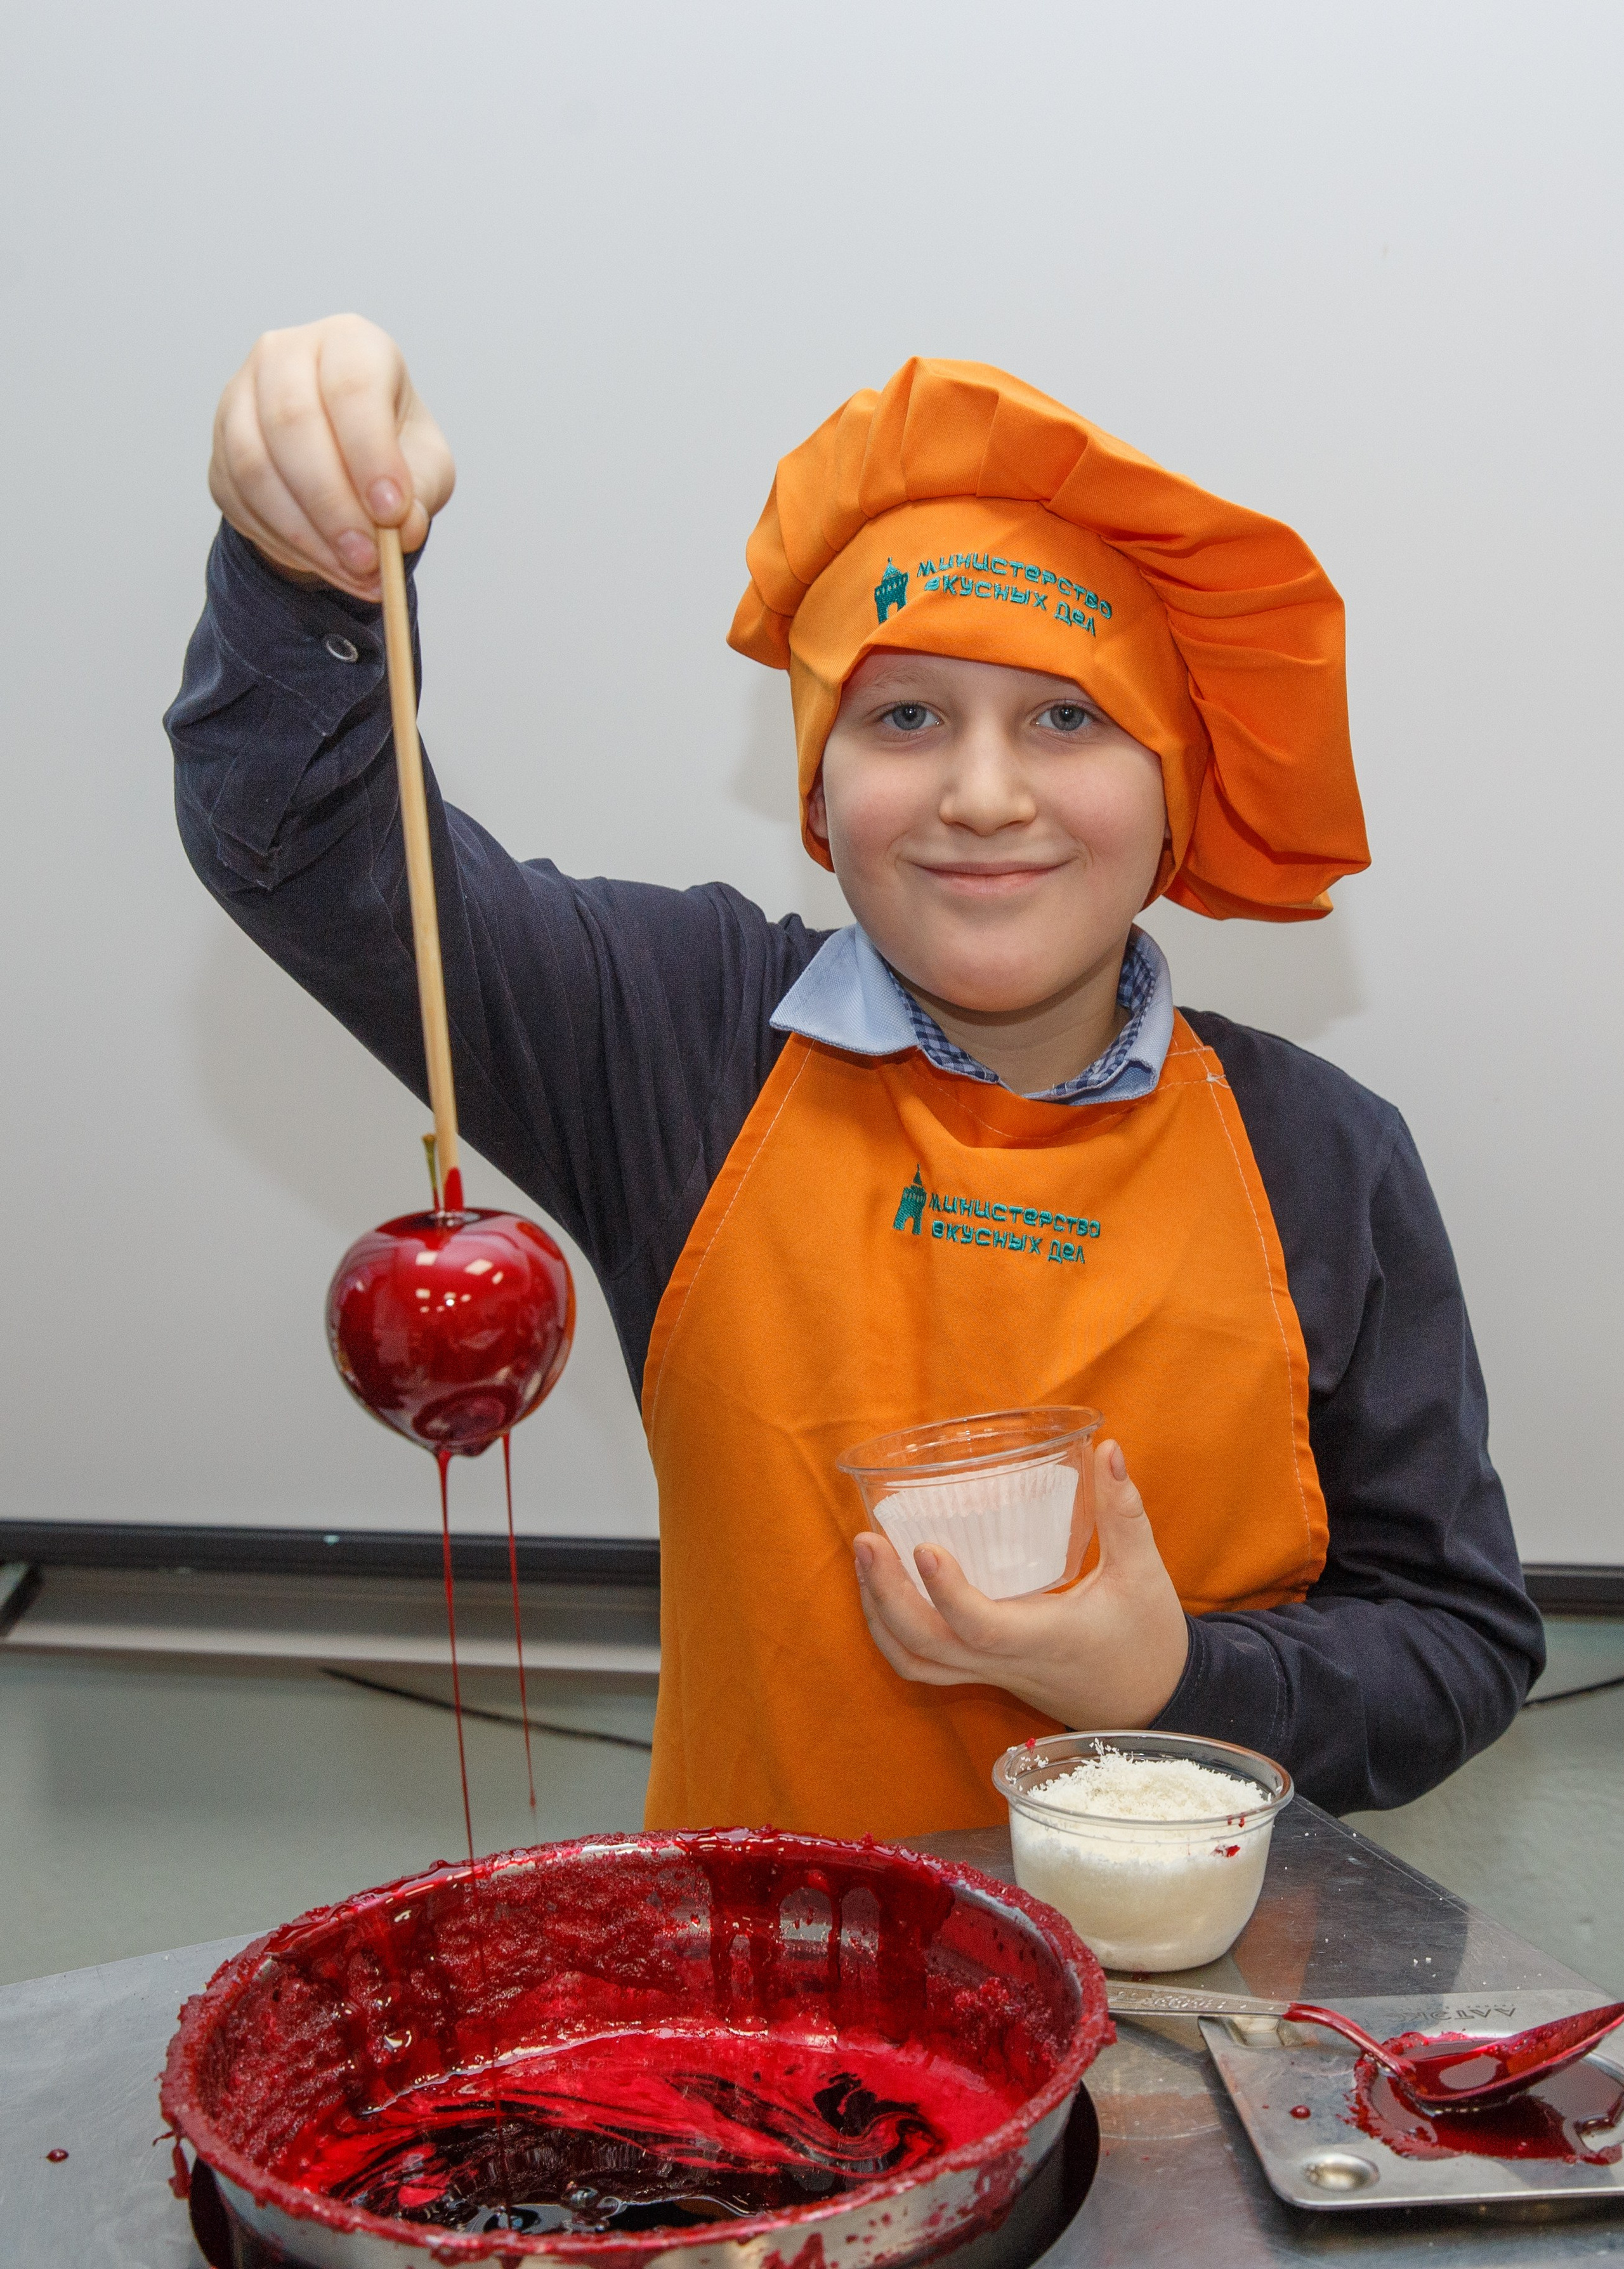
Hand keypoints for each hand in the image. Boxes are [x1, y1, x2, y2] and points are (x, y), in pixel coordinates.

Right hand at [209, 315, 455, 600]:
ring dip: (306, 531)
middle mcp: (286, 354)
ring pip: (255, 465)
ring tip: (353, 570)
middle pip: (292, 422)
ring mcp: (241, 395)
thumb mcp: (425, 467)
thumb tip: (401, 528)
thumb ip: (420, 493)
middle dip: (333, 503)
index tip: (391, 513)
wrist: (344, 460)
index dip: (370, 453)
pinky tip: (325, 563)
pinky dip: (284, 541)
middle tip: (368, 559)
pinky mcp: (219, 444)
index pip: (352, 387)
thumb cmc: (391, 449)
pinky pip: (240, 498)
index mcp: (349, 343)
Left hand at [852, 1438, 1189, 1728]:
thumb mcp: (1143, 1575)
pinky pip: (923, 1665)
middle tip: (864, 1539)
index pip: (984, 1628)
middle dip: (886, 1596)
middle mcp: (1007, 1661)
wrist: (1150, 1704)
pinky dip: (892, 1633)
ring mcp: (989, 1673)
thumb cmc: (1147, 1641)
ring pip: (916, 1662)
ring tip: (863, 1558)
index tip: (925, 1547)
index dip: (948, 1593)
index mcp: (1046, 1639)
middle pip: (927, 1647)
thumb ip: (1124, 1513)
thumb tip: (1108, 1450)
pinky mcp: (983, 1673)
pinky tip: (882, 1589)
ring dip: (879, 1616)